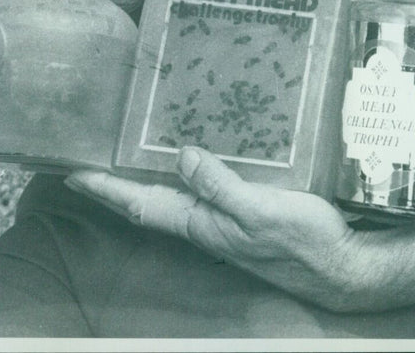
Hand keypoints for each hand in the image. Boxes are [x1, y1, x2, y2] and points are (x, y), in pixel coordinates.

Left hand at [65, 148, 371, 312]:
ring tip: (129, 147)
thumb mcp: (259, 212)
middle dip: (117, 179)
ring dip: (149, 172)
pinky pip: (206, 183)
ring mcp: (225, 217)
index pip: (140, 203)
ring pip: (176, 190)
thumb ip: (220, 186)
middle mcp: (205, 221)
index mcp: (200, 224)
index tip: (71, 170)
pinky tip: (196, 151)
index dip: (105, 188)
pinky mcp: (247, 208)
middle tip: (91, 152)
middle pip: (149, 197)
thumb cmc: (303, 243)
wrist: (343, 267)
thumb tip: (182, 155)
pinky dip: (191, 167)